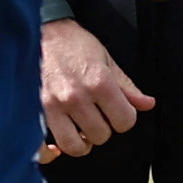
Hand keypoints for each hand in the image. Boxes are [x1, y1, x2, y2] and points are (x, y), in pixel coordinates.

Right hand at [39, 16, 150, 161]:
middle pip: (101, 135)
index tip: (117, 111)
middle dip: (103, 127)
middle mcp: (76, 97)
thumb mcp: (106, 59)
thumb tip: (147, 104)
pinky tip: (58, 144)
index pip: (124, 121)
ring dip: (82, 139)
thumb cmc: (72, 43)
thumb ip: (126, 86)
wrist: (38, 32)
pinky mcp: (35, 112)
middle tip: (97, 114)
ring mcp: (53, 106)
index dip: (124, 117)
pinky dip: (54, 150)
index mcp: (98, 82)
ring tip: (80, 126)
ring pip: (76, 146)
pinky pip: (45, 146)